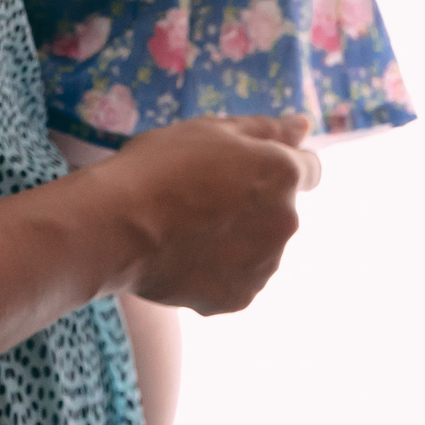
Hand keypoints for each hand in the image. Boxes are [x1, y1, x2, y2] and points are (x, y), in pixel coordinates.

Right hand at [95, 115, 319, 314]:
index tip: (244, 171)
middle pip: (280, 211)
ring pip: (259, 248)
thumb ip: (266, 129)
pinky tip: (184, 257)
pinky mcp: (240, 297)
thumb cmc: (160, 166)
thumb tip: (304, 126)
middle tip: (201, 198)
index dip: (275, 166)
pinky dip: (217, 271)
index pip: (308, 170)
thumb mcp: (211, 129)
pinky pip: (236, 280)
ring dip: (238, 240)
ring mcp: (264, 265)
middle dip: (253, 205)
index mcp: (283, 174)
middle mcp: (285, 221)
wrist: (117, 226)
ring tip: (187, 231)